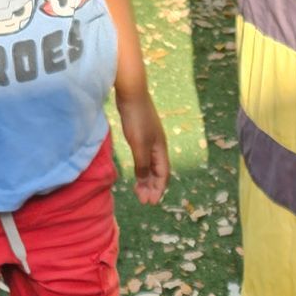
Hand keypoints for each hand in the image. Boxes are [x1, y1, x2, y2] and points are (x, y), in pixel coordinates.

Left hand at [116, 87, 169, 203]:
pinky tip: (136, 171)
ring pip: (151, 165)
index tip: (149, 202)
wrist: (131, 92)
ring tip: (138, 191)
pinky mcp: (141, 133)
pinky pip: (144, 157)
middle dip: (152, 187)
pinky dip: (141, 168)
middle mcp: (158, 145)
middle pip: (158, 172)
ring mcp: (150, 139)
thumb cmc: (136, 118)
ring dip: (146, 179)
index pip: (163, 174)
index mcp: (160, 149)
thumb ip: (143, 164)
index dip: (158, 189)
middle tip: (143, 201)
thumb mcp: (139, 144)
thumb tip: (145, 180)